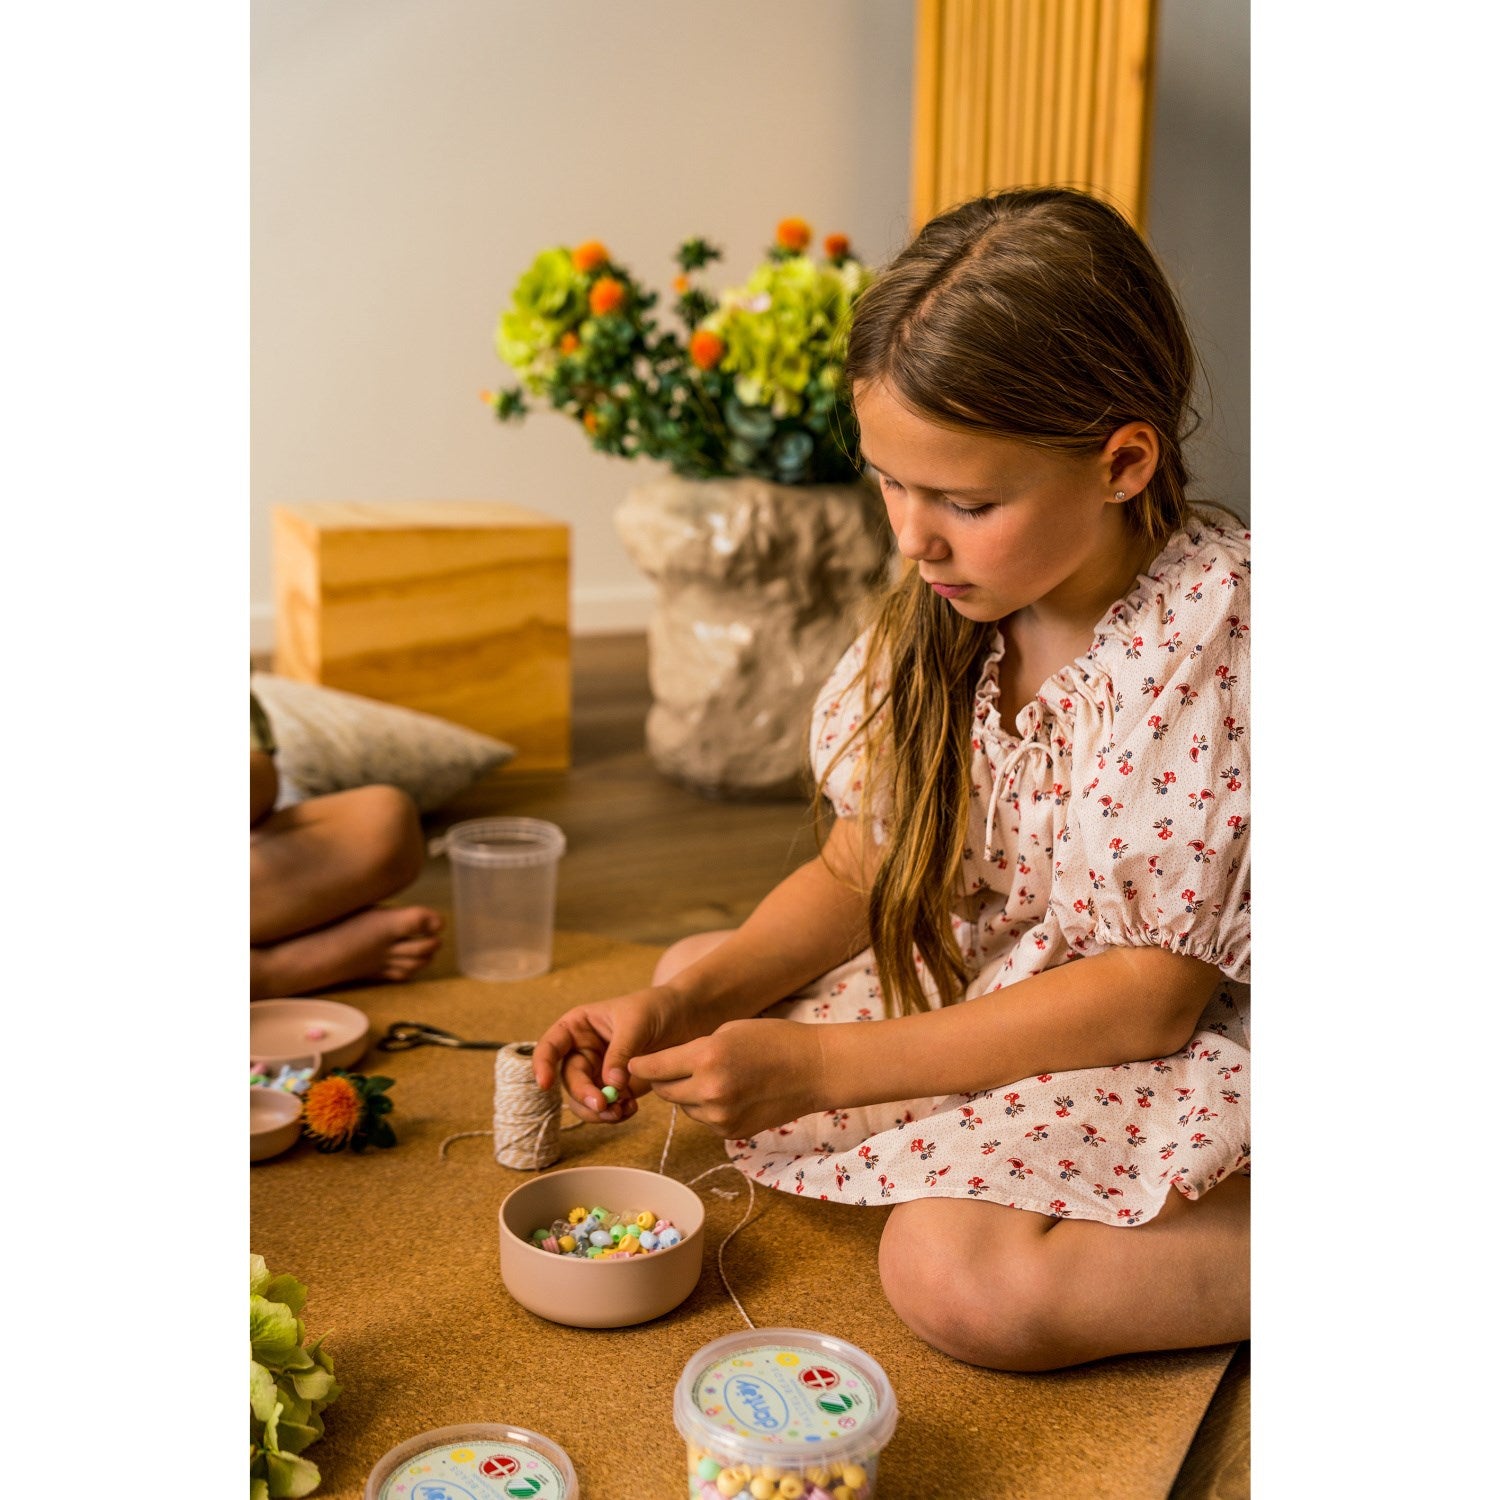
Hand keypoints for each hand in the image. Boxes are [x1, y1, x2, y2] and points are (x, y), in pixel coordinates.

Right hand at [532, 985, 700, 1124]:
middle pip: (569, 1079)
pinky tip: (631, 1109)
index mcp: (579, 1026)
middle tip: (604, 1105)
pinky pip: (606, 1108)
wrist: (685, 1018)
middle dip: (584, 1095)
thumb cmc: (656, 1008)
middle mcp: (583, 1051)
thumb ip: (620, 1053)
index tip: (544, 1084)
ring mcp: (598, 1072)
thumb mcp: (636, 1023)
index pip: (551, 1045)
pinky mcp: (616, 1089)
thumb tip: (610, 1085)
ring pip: (584, 1100)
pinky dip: (615, 1114)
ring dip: (598, 1111)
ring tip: (621, 1110)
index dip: (542, 1064)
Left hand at [627, 1017, 828, 1139]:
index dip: (640, 1065)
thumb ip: (692, 1050)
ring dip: (687, 1094)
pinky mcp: (732, 1133)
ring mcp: (721, 1116)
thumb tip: (662, 1069)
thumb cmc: (772, 1039)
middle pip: (665, 1092)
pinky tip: (730, 1092)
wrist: (814, 1069)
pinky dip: (708, 1108)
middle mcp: (710, 1091)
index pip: (654, 1068)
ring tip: (712, 1076)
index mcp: (706, 1058)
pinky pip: (705, 1120)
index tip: (632, 1064)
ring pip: (684, 1107)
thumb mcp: (727, 1031)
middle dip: (663, 1080)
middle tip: (669, 1068)